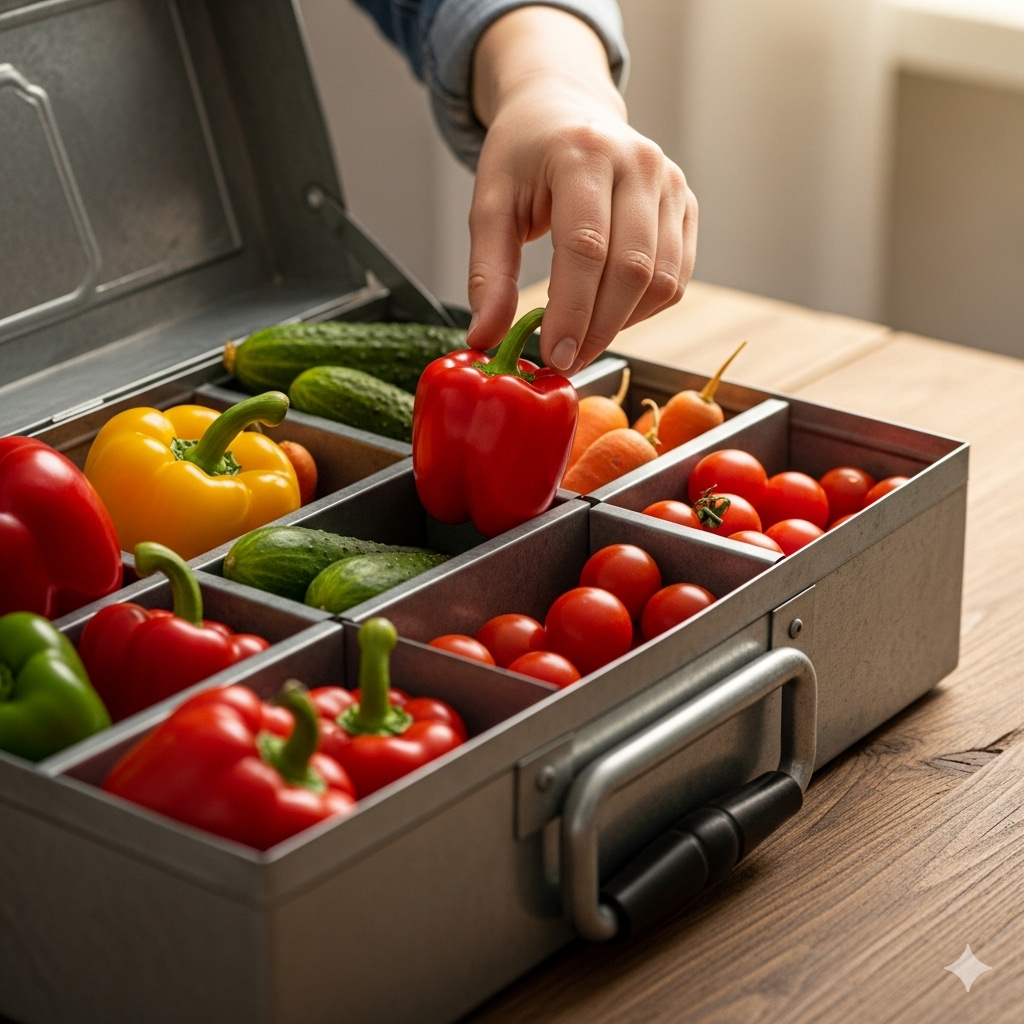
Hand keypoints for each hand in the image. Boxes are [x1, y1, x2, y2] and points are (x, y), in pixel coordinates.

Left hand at [467, 6, 697, 374]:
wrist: (564, 109)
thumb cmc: (524, 156)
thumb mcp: (490, 204)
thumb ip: (488, 273)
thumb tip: (485, 337)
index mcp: (584, 153)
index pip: (586, 247)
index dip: (572, 311)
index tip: (553, 356)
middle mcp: (639, 163)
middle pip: (632, 269)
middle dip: (598, 329)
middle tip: (565, 360)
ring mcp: (671, 183)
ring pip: (662, 281)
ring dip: (622, 324)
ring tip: (582, 337)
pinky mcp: (686, 206)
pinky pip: (677, 278)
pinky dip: (643, 310)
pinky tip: (609, 313)